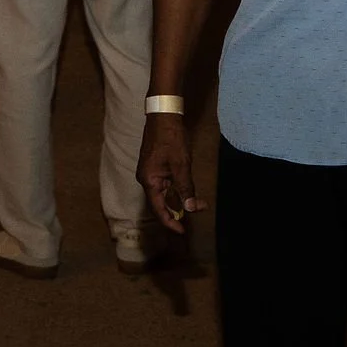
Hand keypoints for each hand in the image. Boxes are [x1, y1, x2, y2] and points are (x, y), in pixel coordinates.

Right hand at [139, 113, 206, 234]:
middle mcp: (146, 179)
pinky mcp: (156, 167)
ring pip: (165, 193)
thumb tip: (190, 208)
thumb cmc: (171, 138)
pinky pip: (166, 184)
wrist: (164, 115)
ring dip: (181, 199)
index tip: (183, 231)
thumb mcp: (181, 164)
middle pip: (162, 203)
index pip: (158, 209)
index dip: (171, 222)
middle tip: (199, 210)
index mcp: (149, 181)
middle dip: (180, 210)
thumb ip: (185, 188)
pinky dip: (177, 189)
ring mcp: (150, 173)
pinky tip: (189, 191)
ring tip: (198, 202)